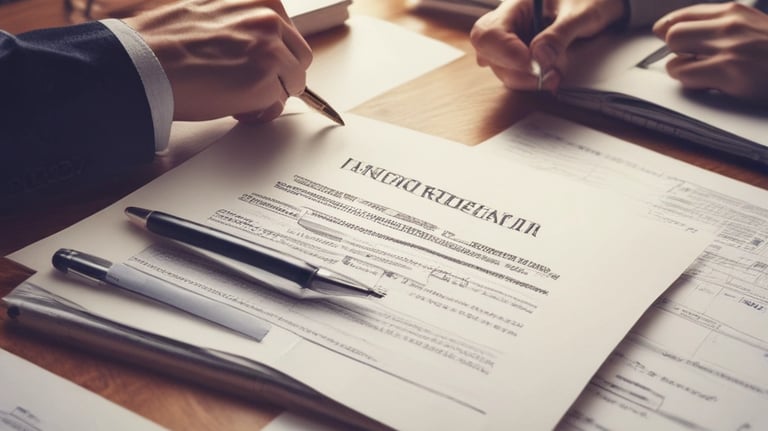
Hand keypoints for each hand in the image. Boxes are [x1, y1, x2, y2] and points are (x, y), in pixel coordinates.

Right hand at [124, 0, 311, 122]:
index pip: (288, 32)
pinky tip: (236, 108)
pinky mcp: (266, 79)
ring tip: (239, 98)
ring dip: (271, 93)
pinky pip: (278, 103)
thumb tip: (259, 50)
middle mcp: (269, 17)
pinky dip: (261, 110)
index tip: (260, 65)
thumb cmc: (167, 41)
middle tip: (253, 87)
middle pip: (299, 57)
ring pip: (293, 82)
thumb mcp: (214, 13)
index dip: (275, 55)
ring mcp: (271, 48)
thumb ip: (246, 25)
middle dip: (280, 75)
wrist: (144, 61)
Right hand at [470, 0, 625, 91]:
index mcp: (516, 5)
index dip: (505, 53)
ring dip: (526, 80)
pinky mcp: (519, 57)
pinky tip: (549, 77)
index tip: (532, 63)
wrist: (600, 4)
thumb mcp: (581, 14)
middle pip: (489, 54)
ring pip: (500, 69)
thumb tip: (539, 57)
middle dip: (516, 71)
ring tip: (554, 75)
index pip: (489, 33)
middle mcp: (508, 24)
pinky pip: (514, 74)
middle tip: (547, 75)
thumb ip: (560, 34)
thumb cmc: (590, 0)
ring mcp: (512, 42)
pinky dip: (530, 82)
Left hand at [653, 3, 767, 104]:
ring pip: (675, 58)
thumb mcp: (752, 27)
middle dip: (675, 51)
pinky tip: (708, 84)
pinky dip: (691, 83)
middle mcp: (729, 25)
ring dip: (681, 70)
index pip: (683, 15)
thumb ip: (720, 26)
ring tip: (701, 74)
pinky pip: (687, 76)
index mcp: (734, 11)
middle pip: (673, 35)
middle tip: (688, 61)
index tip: (663, 35)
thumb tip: (674, 32)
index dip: (668, 28)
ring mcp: (729, 48)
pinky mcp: (730, 72)